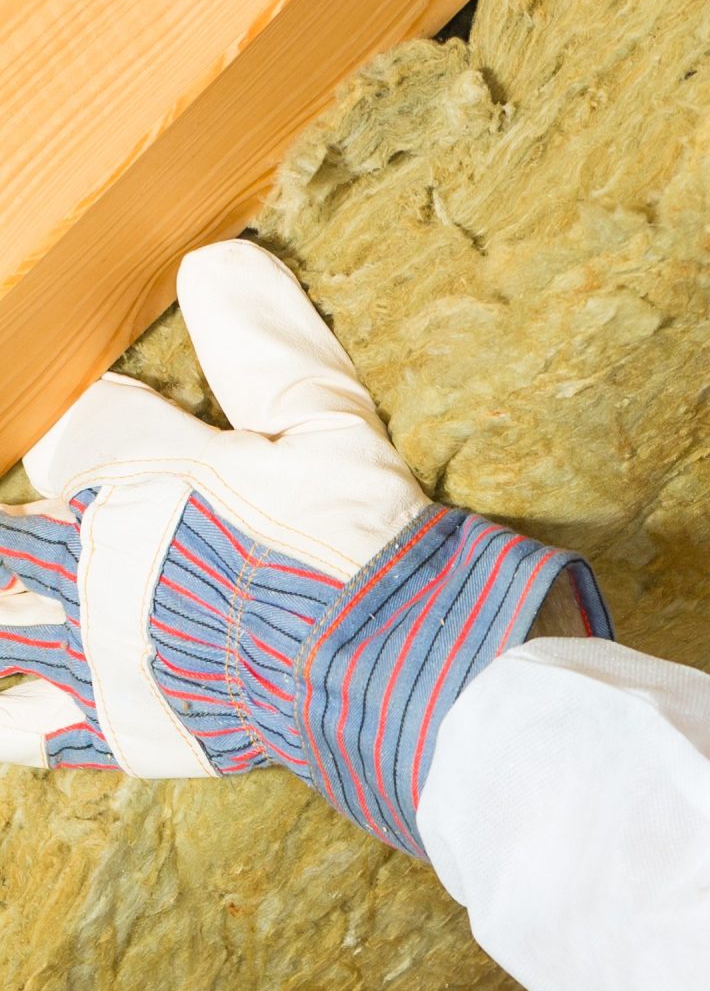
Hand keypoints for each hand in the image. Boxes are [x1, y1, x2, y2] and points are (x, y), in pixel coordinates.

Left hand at [0, 240, 607, 855]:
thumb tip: (218, 261)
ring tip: (20, 601)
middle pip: (11, 536)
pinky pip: (19, 729)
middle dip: (27, 531)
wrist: (390, 666)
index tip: (130, 419)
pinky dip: (7, 719)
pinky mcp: (118, 726)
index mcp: (141, 477)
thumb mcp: (327, 423)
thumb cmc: (364, 542)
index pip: (78, 431)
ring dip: (6, 604)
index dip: (102, 420)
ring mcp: (95, 651)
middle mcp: (94, 563)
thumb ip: (264, 346)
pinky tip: (7, 708)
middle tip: (58, 532)